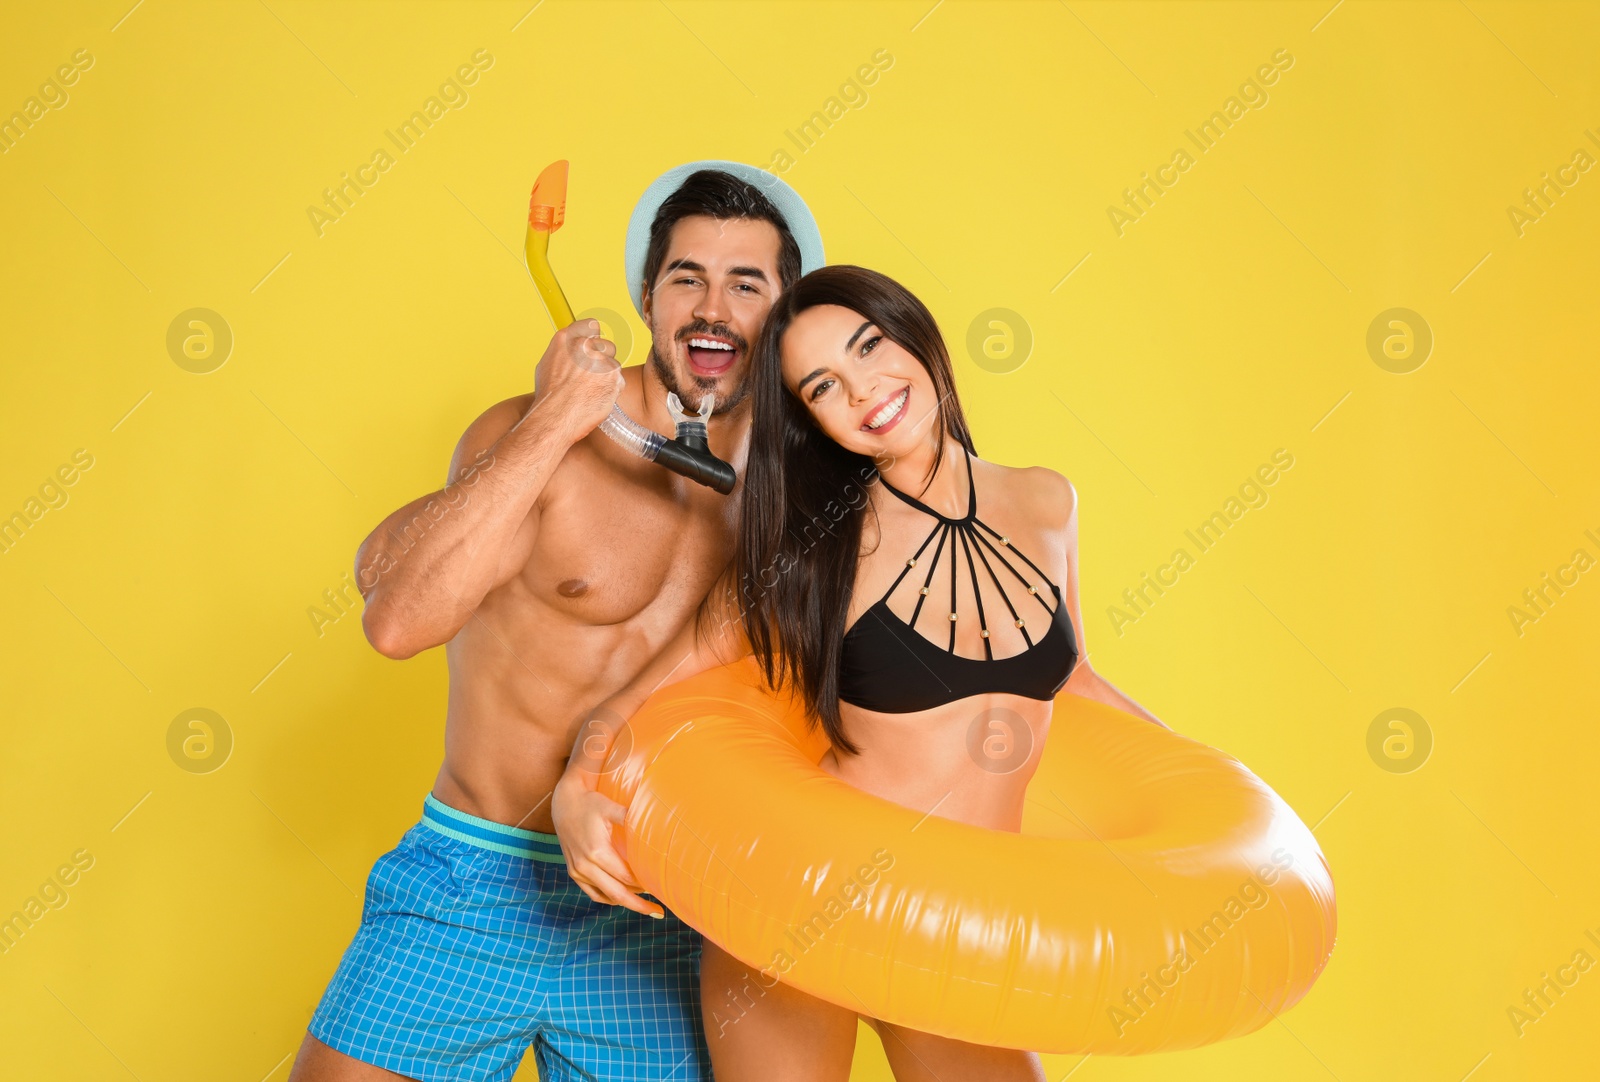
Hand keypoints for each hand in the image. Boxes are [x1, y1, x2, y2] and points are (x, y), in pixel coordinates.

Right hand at [533, 319, 623, 440]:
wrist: (556, 416)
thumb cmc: (549, 396)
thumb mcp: (547, 364)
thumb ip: (564, 352)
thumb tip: (572, 350)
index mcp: (567, 339)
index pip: (591, 326)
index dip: (594, 338)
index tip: (594, 347)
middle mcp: (585, 345)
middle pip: (606, 345)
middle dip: (603, 359)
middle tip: (592, 376)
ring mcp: (601, 359)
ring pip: (613, 365)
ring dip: (607, 376)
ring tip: (591, 391)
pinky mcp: (613, 375)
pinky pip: (618, 381)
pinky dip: (612, 390)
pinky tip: (597, 398)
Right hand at [551, 775, 663, 917]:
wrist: (564, 804)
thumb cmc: (590, 804)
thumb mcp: (610, 807)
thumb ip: (630, 817)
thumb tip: (654, 824)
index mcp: (597, 852)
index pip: (626, 876)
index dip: (643, 884)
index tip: (659, 887)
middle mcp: (585, 866)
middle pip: (617, 893)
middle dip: (639, 904)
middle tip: (659, 912)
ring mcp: (578, 872)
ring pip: (606, 896)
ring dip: (625, 902)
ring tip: (644, 906)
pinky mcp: (574, 873)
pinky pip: (593, 894)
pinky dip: (609, 898)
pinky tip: (623, 898)